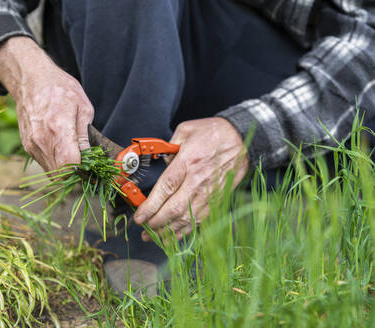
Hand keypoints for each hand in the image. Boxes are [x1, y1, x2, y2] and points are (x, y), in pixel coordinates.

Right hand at [0, 37, 93, 170]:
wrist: (31, 79)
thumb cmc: (60, 89)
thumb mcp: (83, 107)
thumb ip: (85, 136)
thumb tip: (89, 156)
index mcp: (59, 129)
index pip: (69, 166)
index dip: (81, 171)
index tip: (89, 166)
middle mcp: (42, 140)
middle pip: (60, 174)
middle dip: (74, 173)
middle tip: (83, 164)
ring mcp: (32, 144)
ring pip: (51, 172)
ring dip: (63, 169)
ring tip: (73, 155)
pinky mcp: (27, 145)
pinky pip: (43, 163)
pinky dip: (54, 162)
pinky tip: (61, 149)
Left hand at [134, 117, 248, 240]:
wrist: (242, 140)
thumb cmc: (213, 133)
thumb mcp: (186, 130)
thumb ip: (169, 147)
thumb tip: (161, 162)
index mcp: (188, 161)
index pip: (165, 188)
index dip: (151, 206)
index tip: (139, 217)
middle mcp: (197, 180)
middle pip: (174, 208)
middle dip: (156, 223)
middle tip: (143, 229)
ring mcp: (208, 192)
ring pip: (186, 218)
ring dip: (168, 231)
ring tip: (153, 237)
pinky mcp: (216, 199)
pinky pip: (199, 219)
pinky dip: (186, 230)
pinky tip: (173, 236)